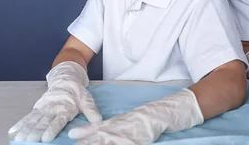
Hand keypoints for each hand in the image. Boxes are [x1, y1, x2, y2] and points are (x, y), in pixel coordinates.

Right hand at [8, 62, 101, 142]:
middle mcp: (53, 108)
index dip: (52, 129)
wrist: (66, 80)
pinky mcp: (37, 108)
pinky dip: (20, 124)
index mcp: (66, 107)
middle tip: (29, 141)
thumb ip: (92, 111)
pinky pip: (28, 116)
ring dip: (26, 129)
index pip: (58, 120)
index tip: (46, 138)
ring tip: (19, 139)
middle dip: (36, 132)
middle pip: (43, 121)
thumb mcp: (87, 100)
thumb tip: (99, 121)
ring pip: (33, 120)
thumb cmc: (77, 93)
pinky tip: (13, 132)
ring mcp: (43, 108)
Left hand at [68, 88, 203, 144]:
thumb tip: (117, 130)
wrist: (176, 108)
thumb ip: (127, 125)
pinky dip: (119, 143)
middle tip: (72, 144)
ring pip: (111, 139)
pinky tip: (114, 144)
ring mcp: (133, 130)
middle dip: (87, 141)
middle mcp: (126, 124)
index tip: (72, 134)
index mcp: (126, 121)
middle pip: (103, 134)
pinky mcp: (142, 136)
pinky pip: (128, 143)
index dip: (87, 131)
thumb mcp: (142, 120)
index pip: (103, 127)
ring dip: (98, 143)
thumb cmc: (161, 115)